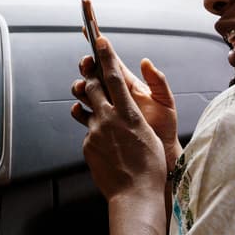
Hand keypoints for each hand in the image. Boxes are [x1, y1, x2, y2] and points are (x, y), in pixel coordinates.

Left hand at [70, 36, 166, 200]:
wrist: (135, 194)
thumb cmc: (150, 166)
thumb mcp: (149, 133)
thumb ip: (135, 114)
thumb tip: (125, 104)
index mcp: (128, 113)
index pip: (113, 77)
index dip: (106, 56)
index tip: (99, 40)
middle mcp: (108, 119)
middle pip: (92, 87)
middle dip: (89, 74)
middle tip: (88, 67)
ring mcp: (94, 133)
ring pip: (84, 107)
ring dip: (87, 102)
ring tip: (91, 101)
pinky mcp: (86, 145)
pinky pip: (87, 130)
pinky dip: (94, 130)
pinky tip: (104, 140)